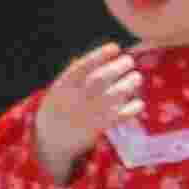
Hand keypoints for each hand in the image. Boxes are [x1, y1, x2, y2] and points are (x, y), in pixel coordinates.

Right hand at [31, 44, 143, 175]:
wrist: (49, 141)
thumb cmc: (58, 109)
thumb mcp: (58, 89)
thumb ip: (75, 75)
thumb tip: (100, 57)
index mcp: (62, 86)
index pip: (82, 67)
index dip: (99, 55)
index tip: (114, 47)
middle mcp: (75, 98)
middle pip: (100, 78)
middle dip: (118, 67)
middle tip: (129, 61)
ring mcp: (87, 113)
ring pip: (113, 95)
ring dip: (129, 83)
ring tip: (136, 77)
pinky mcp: (98, 128)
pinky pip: (119, 116)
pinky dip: (132, 108)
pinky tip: (139, 103)